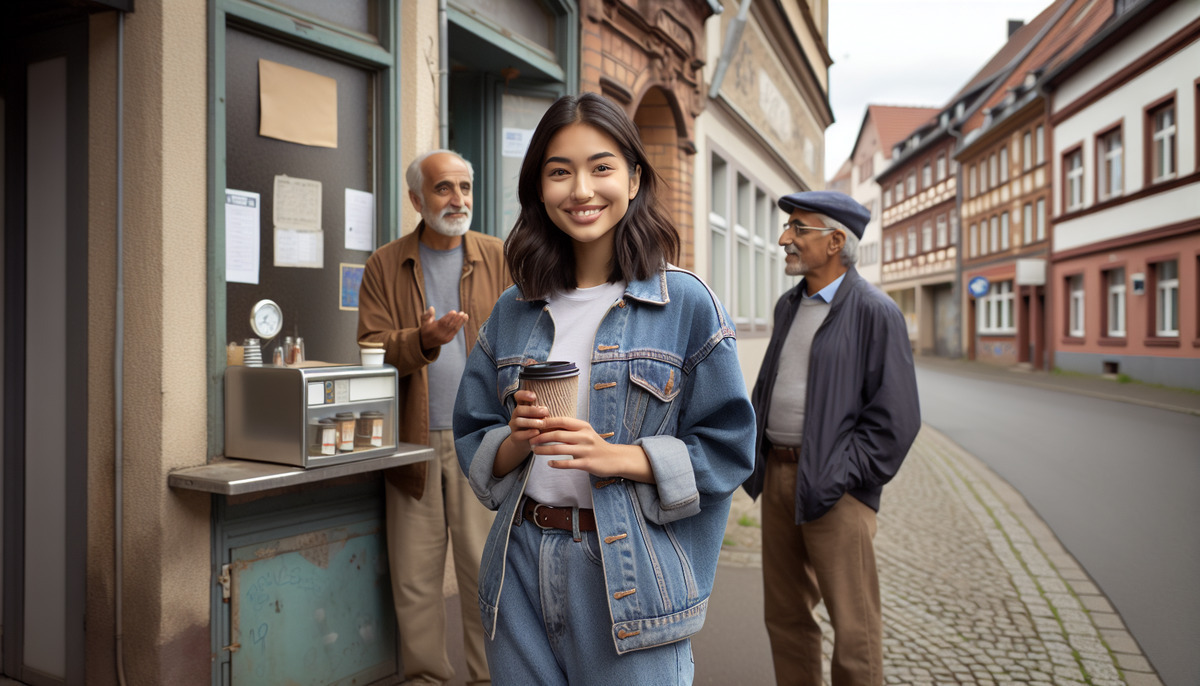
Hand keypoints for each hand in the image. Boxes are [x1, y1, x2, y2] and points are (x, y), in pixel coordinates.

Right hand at [418, 306, 468, 349]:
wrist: (425, 342)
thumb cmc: (425, 329)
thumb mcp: (424, 322)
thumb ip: (427, 315)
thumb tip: (432, 308)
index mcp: (433, 329)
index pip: (443, 322)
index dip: (449, 317)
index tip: (454, 311)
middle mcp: (439, 334)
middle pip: (450, 326)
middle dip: (457, 319)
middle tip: (462, 313)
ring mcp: (444, 338)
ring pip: (454, 329)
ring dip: (461, 322)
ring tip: (466, 315)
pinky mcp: (448, 340)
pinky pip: (455, 332)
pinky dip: (459, 326)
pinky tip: (463, 320)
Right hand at [494, 390, 547, 476]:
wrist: (530, 442)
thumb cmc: (540, 426)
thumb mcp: (542, 416)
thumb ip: (546, 410)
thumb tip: (563, 403)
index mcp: (523, 406)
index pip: (518, 396)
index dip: (524, 394)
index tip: (534, 396)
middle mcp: (516, 415)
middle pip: (519, 409)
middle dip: (532, 411)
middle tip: (545, 412)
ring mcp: (514, 426)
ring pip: (518, 421)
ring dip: (531, 422)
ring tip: (542, 424)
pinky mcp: (515, 437)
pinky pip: (519, 434)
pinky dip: (528, 433)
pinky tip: (537, 433)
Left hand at [532, 417, 654, 482]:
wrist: (614, 459)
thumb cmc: (595, 445)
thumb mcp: (585, 432)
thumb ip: (569, 429)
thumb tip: (547, 424)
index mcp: (583, 426)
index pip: (561, 421)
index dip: (546, 422)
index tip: (534, 425)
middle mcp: (584, 436)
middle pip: (558, 434)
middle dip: (541, 437)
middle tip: (531, 440)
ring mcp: (586, 450)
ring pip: (560, 449)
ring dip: (544, 450)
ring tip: (535, 451)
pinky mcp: (587, 463)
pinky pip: (568, 463)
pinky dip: (556, 464)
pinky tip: (549, 464)